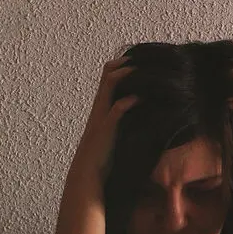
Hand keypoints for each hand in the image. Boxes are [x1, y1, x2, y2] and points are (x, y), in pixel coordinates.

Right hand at [72, 57, 138, 182]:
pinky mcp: (106, 130)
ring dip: (126, 75)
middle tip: (144, 57)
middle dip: (125, 62)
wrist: (88, 176)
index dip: (123, 64)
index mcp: (102, 107)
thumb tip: (142, 108)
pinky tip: (139, 98)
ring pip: (109, 85)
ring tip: (143, 70)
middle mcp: (100, 108)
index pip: (108, 76)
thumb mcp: (114, 132)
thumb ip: (122, 119)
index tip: (141, 59)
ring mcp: (101, 117)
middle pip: (107, 73)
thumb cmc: (103, 156)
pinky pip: (115, 110)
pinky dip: (127, 102)